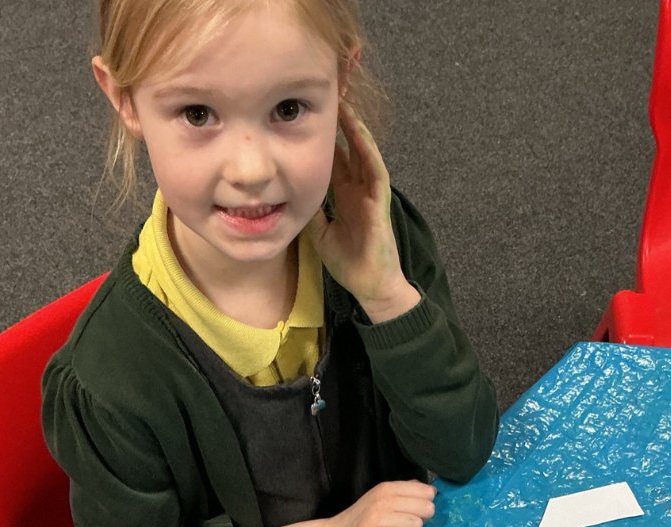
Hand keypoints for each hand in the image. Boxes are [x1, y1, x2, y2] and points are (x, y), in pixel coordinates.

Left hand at [304, 103, 419, 322]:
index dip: (325, 139)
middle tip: (328, 97)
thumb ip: (310, 212)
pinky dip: (369, 152)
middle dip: (341, 125)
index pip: (336, 161)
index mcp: (346, 197)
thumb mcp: (320, 233)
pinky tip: (360, 133)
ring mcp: (372, 196)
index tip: (309, 117)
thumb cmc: (349, 263)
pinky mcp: (381, 205)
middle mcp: (359, 191)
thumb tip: (289, 194)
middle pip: (351, 150)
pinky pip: (376, 172)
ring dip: (356, 130)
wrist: (371, 286)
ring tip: (345, 105)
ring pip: (365, 154)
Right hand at [326, 480, 435, 526]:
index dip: (426, 505)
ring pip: (415, 525)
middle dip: (420, 521)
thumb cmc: (361, 521)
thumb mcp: (381, 500)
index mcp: (388, 488)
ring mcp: (375, 516)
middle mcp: (382, 498)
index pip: (427, 492)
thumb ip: (405, 493)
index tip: (412, 513)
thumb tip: (431, 491)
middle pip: (426, 509)